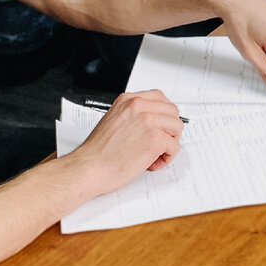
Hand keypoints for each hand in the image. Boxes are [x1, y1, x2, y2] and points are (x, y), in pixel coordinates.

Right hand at [69, 90, 183, 193]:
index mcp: (128, 100)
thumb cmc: (98, 151)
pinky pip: (175, 146)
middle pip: (172, 111)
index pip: (159, 98)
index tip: (161, 125)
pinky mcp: (155, 139)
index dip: (163, 114)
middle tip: (159, 142)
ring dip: (170, 143)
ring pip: (177, 127)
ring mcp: (148, 121)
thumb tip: (152, 121)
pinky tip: (152, 162)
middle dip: (169, 129)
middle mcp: (139, 107)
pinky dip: (167, 157)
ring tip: (154, 154)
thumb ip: (133, 116)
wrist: (89, 167)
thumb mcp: (114, 120)